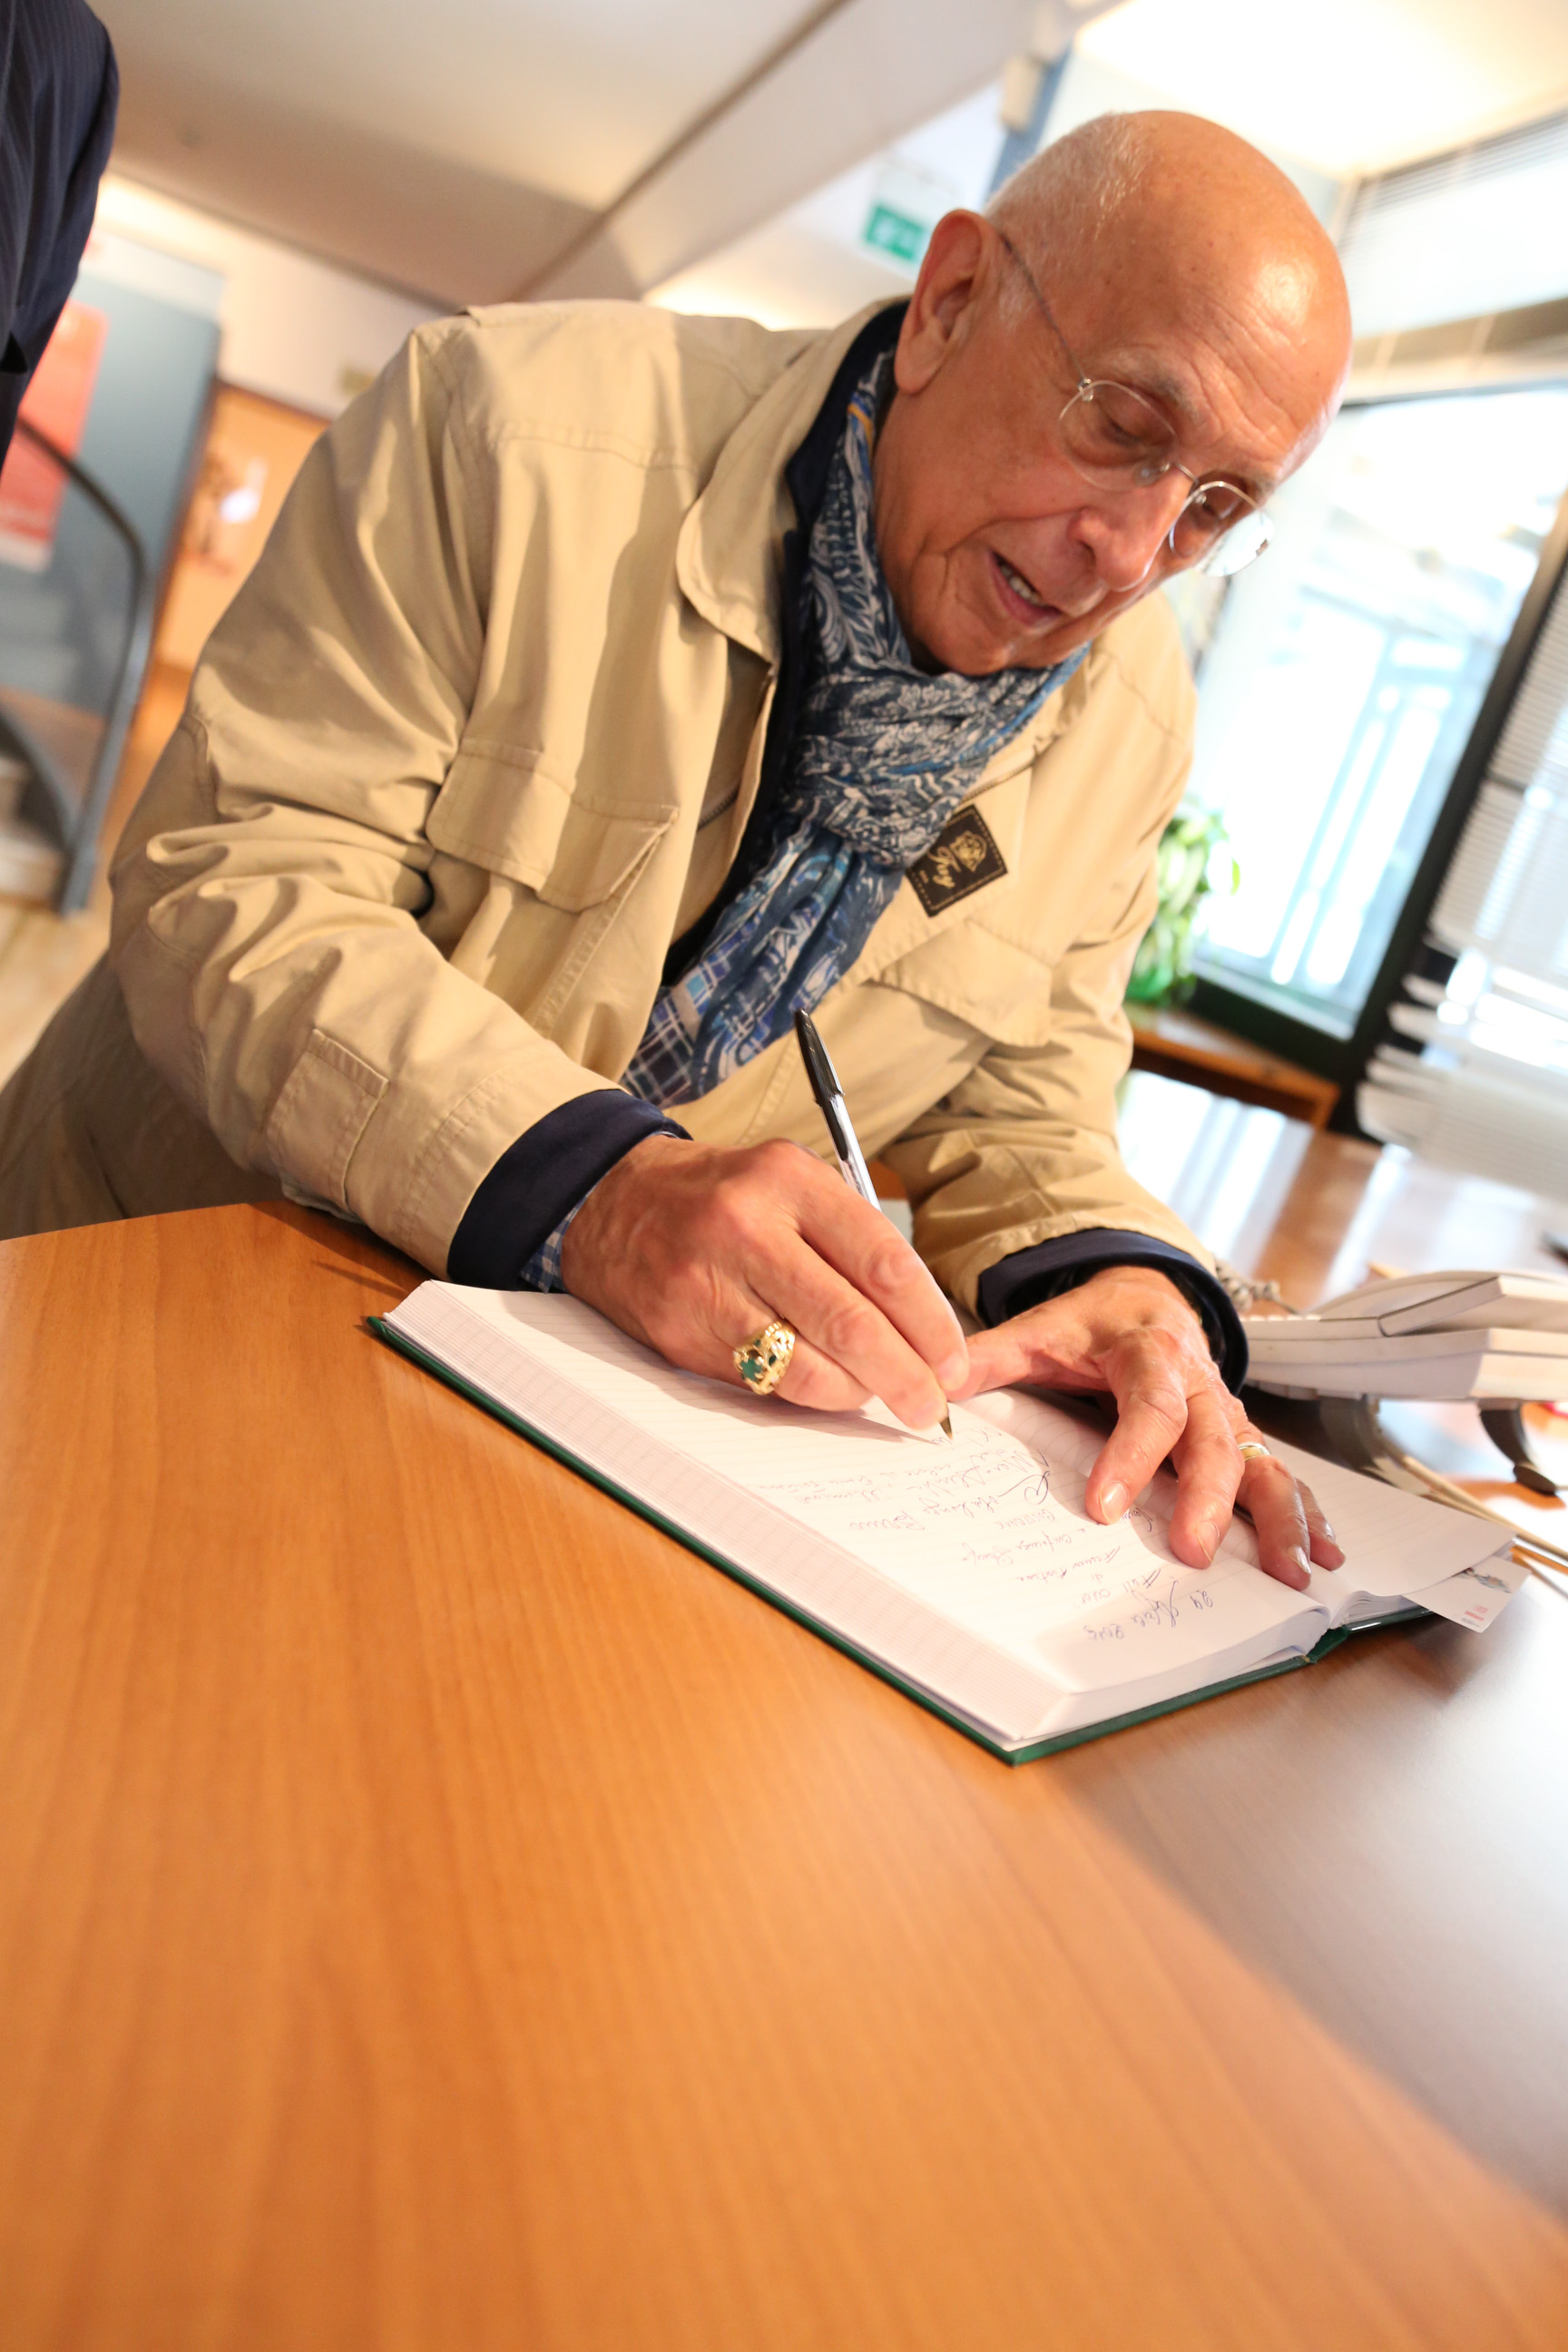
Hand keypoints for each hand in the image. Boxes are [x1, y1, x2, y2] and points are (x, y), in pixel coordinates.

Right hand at [559, 1134, 968, 1430]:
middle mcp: (746, 1229)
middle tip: (931, 1404)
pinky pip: (763, 1384)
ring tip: (880, 1396)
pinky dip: (808, 1394)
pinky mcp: (680, 1334)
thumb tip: (920, 1328)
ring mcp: (706, 1285)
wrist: (610, 1202)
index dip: (931, 1324)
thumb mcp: (789, 1183)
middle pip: (851, 1324)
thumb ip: (851, 1240)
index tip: (954, 1360)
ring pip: (807, 1367)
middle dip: (906, 1376)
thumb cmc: (722, 1196)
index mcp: (788, 1180)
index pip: (883, 1264)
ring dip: (857, 1394)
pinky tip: (827, 1387)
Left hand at [954, 1265, 1344, 1589]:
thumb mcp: (1038, 1329)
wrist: (1147, 1296)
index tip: (1105, 1506)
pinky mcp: (1245, 1438)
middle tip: (1192, 1552)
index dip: (1131, 1455)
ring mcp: (1230, 1414)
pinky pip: (1284, 1475)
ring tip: (1287, 1569)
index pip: (1147, 1405)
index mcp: (1151, 1352)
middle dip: (1209, 1498)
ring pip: (1264, 1462)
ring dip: (1280, 1515)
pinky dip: (1308, 1513)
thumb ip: (987, 1358)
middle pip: (1215, 1439)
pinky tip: (1322, 1555)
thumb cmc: (1090, 1324)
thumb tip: (932, 1386)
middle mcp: (1202, 1384)